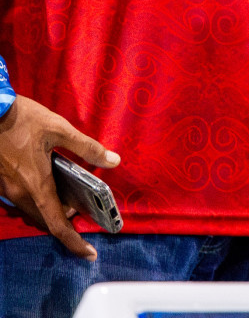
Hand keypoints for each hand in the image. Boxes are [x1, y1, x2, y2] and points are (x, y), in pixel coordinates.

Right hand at [0, 96, 119, 258]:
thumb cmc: (23, 119)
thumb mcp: (60, 129)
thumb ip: (87, 148)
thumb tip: (114, 160)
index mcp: (37, 185)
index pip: (58, 224)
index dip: (74, 242)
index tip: (90, 253)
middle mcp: (21, 193)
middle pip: (47, 220)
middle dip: (68, 223)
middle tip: (88, 212)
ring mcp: (8, 189)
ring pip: (34, 211)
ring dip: (54, 211)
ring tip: (75, 199)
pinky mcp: (3, 181)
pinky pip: (25, 201)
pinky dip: (42, 201)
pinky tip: (54, 184)